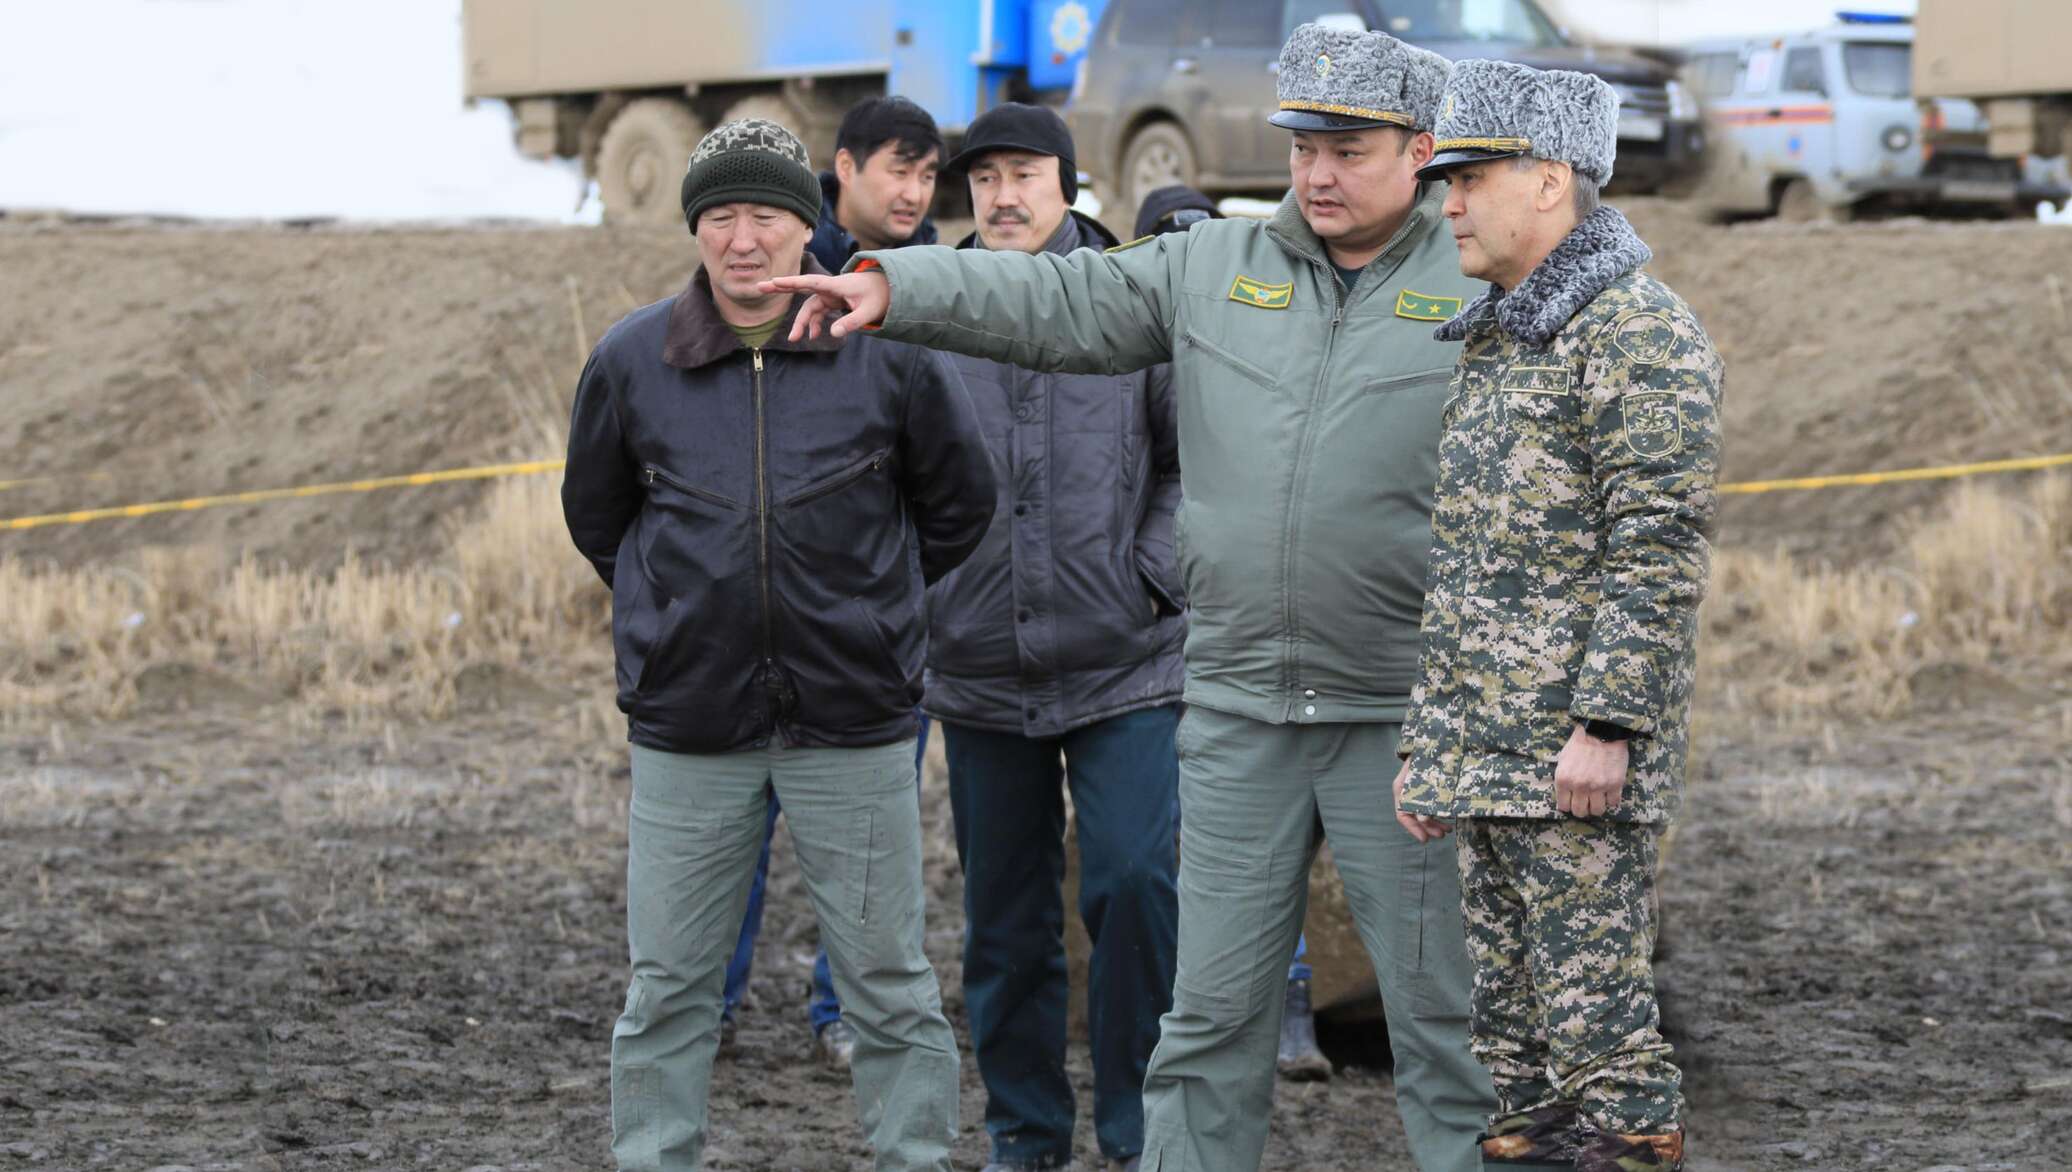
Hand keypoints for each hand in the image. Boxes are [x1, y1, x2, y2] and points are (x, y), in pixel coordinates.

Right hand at [759, 270, 891, 340]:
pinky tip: (814, 337)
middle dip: (780, 287)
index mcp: (836, 285)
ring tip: (794, 339)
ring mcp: (829, 294)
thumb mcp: (868, 312)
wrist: (886, 289)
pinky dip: (814, 324)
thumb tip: (833, 334)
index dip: (792, 282)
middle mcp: (829, 288)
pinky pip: (817, 312)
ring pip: (809, 307)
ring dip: (802, 322)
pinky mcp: (831, 301)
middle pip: (801, 287)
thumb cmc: (878, 297)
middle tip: (759, 286)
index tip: (775, 280)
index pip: (811, 282)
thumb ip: (851, 323)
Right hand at [1393, 758, 1450, 842]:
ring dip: (1434, 822)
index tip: (1425, 839)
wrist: (1433, 738)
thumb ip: (1424, 797)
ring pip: (1423, 812)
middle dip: (1427, 827)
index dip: (1413, 829)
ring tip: (1448, 829)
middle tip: (1442, 834)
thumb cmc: (1426, 754)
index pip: (1402, 815)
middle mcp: (1406, 791)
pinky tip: (1449, 816)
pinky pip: (1429, 804)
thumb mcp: (1423, 776)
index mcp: (1401, 789)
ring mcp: (1416, 789)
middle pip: (1414, 816)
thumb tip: (1422, 819)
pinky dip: (1438, 812)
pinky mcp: (1426, 787)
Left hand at [1553, 724, 1628, 816]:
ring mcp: (1598, 786)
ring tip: (1598, 798)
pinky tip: (1609, 791)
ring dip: (1597, 806)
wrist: (1601, 731)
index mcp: (1564, 780)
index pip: (1564, 807)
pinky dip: (1612, 799)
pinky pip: (1613, 803)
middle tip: (1586, 802)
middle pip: (1580, 812)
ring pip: (1597, 811)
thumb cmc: (1580, 744)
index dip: (1568, 805)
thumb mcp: (1563, 761)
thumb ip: (1563, 780)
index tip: (1573, 801)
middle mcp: (1580, 786)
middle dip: (1582, 809)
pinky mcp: (1615, 784)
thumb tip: (1565, 798)